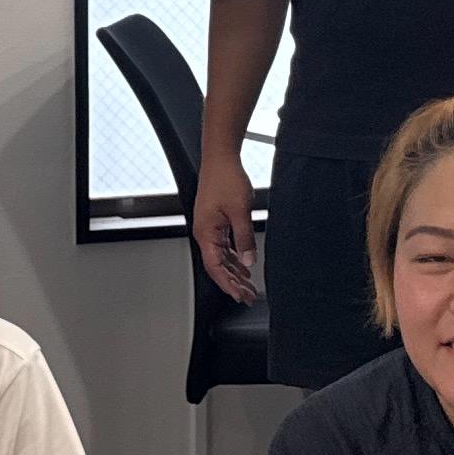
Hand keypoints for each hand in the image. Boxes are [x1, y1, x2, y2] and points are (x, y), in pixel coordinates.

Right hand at [192, 149, 262, 304]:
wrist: (221, 158)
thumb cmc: (226, 179)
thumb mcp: (240, 211)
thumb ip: (244, 238)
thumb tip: (248, 261)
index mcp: (205, 233)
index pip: (215, 267)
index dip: (227, 284)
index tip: (239, 296)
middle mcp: (204, 233)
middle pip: (218, 266)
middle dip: (232, 283)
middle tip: (247, 296)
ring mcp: (209, 228)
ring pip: (221, 257)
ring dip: (235, 271)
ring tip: (248, 285)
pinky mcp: (216, 222)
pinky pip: (224, 246)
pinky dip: (234, 257)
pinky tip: (244, 264)